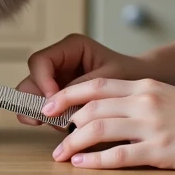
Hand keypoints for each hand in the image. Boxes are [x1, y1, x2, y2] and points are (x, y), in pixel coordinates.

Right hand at [14, 34, 144, 125]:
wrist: (143, 85)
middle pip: (31, 79)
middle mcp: (60, 61)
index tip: (53, 103)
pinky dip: (48, 119)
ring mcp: (58, 79)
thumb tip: (56, 105)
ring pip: (33, 95)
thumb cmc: (131, 75)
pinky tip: (61, 127)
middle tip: (47, 120)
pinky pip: (44, 107)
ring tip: (60, 126)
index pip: (40, 61)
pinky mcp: (60, 96)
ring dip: (41, 112)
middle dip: (36, 100)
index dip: (41, 82)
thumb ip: (83, 89)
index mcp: (71, 47)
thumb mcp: (109, 80)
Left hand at [43, 77, 174, 171]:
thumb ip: (145, 101)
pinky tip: (82, 164)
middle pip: (91, 107)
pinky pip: (119, 156)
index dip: (67, 94)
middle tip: (50, 135)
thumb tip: (114, 114)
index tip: (49, 105)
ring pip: (98, 129)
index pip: (96, 84)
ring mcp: (153, 126)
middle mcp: (146, 100)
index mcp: (148, 85)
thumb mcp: (173, 99)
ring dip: (72, 142)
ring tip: (60, 155)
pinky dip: (95, 161)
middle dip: (64, 122)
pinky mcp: (162, 151)